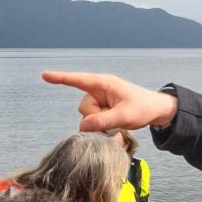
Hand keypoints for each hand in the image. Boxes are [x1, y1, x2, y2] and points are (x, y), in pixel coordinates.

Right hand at [41, 71, 177, 131]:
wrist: (156, 111)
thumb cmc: (143, 107)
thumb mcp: (124, 115)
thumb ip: (103, 121)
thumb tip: (82, 126)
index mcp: (103, 84)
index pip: (78, 80)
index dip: (61, 78)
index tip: (44, 75)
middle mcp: (99, 90)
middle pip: (84, 108)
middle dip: (96, 118)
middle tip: (117, 118)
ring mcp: (101, 101)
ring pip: (88, 117)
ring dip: (101, 123)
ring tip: (119, 119)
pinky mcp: (103, 110)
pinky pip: (94, 121)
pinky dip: (103, 126)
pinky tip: (116, 124)